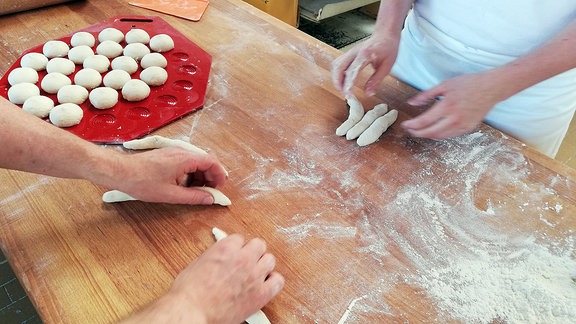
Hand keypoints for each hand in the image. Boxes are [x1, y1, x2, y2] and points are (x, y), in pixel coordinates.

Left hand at [105, 147, 227, 203]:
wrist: (121, 172)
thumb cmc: (142, 182)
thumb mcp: (171, 194)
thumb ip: (193, 196)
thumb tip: (209, 199)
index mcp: (185, 159)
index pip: (212, 162)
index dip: (219, 175)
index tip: (219, 188)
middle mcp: (181, 152)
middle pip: (205, 162)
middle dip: (210, 177)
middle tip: (208, 192)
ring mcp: (174, 153)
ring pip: (196, 163)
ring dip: (200, 177)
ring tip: (195, 191)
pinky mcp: (167, 156)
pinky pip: (186, 163)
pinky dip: (190, 174)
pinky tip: (183, 186)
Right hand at [122, 234, 284, 323]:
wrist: (193, 311)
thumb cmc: (189, 292)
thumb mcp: (198, 264)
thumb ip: (214, 257)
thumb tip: (219, 258)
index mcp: (226, 248)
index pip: (240, 239)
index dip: (237, 248)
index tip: (235, 254)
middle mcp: (243, 258)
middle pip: (259, 245)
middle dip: (252, 252)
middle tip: (247, 262)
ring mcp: (254, 275)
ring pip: (270, 260)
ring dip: (263, 265)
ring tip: (256, 273)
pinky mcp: (261, 293)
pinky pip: (278, 281)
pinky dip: (273, 282)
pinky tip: (266, 285)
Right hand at [331, 33, 399, 95]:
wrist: (385, 35)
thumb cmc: (388, 48)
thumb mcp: (387, 66)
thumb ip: (376, 80)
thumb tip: (368, 93)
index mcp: (365, 54)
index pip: (351, 71)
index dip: (348, 84)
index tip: (348, 94)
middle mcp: (355, 52)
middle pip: (339, 67)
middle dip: (338, 82)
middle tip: (343, 93)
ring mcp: (350, 52)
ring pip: (336, 65)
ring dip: (336, 78)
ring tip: (342, 89)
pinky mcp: (349, 54)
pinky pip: (338, 63)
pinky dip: (337, 73)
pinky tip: (342, 80)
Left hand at [401, 72, 502, 138]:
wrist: (492, 88)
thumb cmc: (469, 83)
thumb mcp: (445, 85)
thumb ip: (426, 95)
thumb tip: (411, 103)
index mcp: (447, 106)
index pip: (424, 121)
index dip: (412, 125)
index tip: (405, 125)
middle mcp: (455, 118)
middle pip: (430, 133)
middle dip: (417, 133)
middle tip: (410, 130)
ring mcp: (463, 125)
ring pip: (440, 136)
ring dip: (428, 135)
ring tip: (420, 130)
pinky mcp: (468, 128)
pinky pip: (450, 135)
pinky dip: (440, 134)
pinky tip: (435, 128)